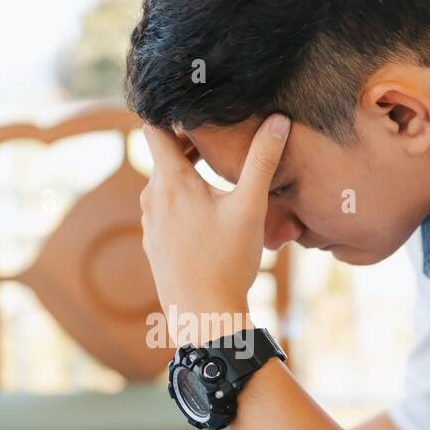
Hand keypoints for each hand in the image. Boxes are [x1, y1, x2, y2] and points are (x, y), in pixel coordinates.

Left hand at [140, 114, 289, 344]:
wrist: (205, 317)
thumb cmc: (227, 262)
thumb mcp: (250, 207)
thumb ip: (262, 161)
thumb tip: (279, 121)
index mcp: (171, 183)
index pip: (154, 129)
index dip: (172, 114)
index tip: (197, 112)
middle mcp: (152, 199)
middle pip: (163, 156)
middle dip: (189, 145)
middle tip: (221, 141)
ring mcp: (150, 224)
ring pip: (164, 185)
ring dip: (188, 176)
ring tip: (218, 177)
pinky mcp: (154, 244)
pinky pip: (164, 211)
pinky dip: (182, 203)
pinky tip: (208, 216)